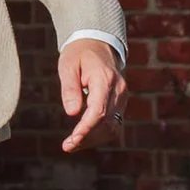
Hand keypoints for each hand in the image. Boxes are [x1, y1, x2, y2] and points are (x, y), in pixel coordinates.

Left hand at [58, 38, 126, 153]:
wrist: (97, 43)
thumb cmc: (78, 54)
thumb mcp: (67, 65)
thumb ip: (69, 88)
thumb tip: (71, 113)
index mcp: (104, 79)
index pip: (98, 111)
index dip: (85, 129)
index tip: (71, 141)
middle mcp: (118, 90)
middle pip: (106, 123)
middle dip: (87, 138)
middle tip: (67, 146)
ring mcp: (122, 96)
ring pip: (112, 127)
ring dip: (93, 139)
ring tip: (72, 144)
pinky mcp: (120, 102)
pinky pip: (113, 123)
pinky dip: (99, 134)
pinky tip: (83, 138)